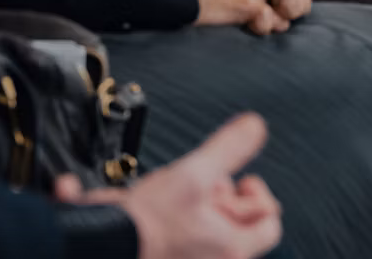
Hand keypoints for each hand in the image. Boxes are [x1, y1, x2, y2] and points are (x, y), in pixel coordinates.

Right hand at [55, 114, 281, 258]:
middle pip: (241, 224)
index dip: (256, 194)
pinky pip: (191, 237)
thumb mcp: (193, 173)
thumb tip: (255, 125)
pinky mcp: (173, 258)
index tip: (235, 180)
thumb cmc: (145, 221)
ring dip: (202, 204)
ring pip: (214, 229)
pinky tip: (165, 203)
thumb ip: (229, 148)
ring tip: (181, 192)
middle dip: (223, 195)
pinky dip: (184, 217)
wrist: (101, 244)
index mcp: (232, 249)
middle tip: (202, 183)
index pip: (271, 224)